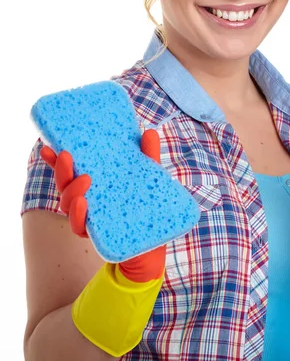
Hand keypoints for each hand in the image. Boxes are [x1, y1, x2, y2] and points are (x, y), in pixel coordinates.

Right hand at [40, 129, 165, 282]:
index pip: (70, 173)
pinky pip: (81, 227)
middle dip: (62, 171)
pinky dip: (80, 215)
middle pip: (65, 186)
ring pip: (69, 205)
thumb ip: (147, 156)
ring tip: (84, 179)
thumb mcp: (149, 178)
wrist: (153, 246)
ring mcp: (91, 218)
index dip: (56, 161)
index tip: (47, 147)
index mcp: (95, 186)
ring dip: (72, 191)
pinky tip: (84, 204)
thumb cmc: (147, 207)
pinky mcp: (98, 234)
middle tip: (67, 156)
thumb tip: (149, 131)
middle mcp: (88, 202)